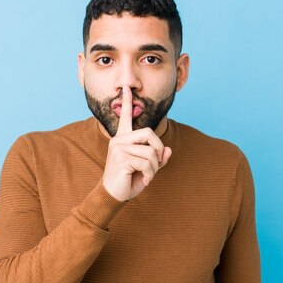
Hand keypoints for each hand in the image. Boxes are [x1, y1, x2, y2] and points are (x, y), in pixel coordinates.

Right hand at [102, 86, 171, 201]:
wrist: (114, 195)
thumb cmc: (128, 180)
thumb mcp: (147, 168)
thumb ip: (158, 158)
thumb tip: (168, 150)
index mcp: (123, 139)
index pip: (124, 116)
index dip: (126, 102)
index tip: (126, 88)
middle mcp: (119, 140)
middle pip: (149, 133)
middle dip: (159, 150)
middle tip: (156, 164)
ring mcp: (119, 148)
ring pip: (151, 152)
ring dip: (154, 168)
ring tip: (146, 176)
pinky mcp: (122, 158)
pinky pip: (147, 163)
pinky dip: (150, 174)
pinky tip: (142, 180)